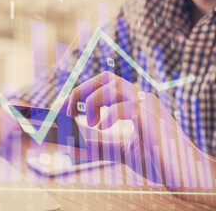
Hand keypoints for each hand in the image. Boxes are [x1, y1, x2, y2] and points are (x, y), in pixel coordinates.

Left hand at [66, 71, 185, 185]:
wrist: (183, 174)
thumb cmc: (155, 160)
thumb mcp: (119, 150)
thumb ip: (99, 145)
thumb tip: (73, 143)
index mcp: (134, 102)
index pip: (105, 83)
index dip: (83, 90)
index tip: (67, 107)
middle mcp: (141, 97)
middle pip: (106, 77)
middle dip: (82, 89)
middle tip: (68, 111)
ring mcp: (147, 104)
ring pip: (113, 85)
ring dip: (93, 102)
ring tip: (91, 123)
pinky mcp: (151, 117)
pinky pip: (126, 105)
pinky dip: (108, 115)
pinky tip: (103, 129)